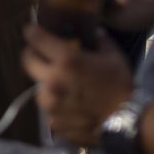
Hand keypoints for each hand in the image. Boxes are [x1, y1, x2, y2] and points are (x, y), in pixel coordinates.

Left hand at [22, 24, 133, 145]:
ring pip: (36, 87)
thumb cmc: (120, 86)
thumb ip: (100, 41)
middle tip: (40, 54)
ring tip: (58, 85)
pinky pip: (47, 109)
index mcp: (66, 60)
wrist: (126, 123)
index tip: (32, 31)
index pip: (35, 39)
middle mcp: (52, 80)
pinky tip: (67, 104)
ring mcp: (51, 103)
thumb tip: (95, 31)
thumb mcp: (113, 57)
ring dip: (44, 83)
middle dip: (32, 55)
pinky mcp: (53, 121)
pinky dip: (54, 104)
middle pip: (27, 61)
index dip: (32, 32)